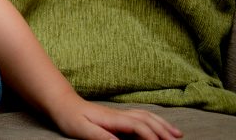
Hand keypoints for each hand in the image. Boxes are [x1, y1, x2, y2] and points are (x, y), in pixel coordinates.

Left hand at [52, 98, 182, 139]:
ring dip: (163, 125)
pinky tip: (160, 126)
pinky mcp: (119, 116)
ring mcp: (121, 114)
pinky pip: (143, 116)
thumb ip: (100, 136)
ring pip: (148, 117)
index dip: (152, 137)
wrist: (62, 103)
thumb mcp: (82, 129)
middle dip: (164, 132)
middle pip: (148, 121)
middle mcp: (120, 114)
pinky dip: (155, 120)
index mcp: (113, 119)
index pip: (139, 127)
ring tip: (178, 135)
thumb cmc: (70, 118)